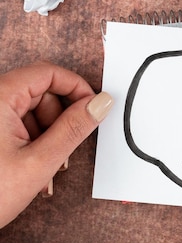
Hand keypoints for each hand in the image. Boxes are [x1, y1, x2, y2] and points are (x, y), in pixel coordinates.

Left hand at [0, 61, 112, 227]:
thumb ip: (74, 129)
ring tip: (46, 169)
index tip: (94, 107)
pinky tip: (33, 168)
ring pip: (33, 112)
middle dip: (61, 120)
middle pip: (42, 93)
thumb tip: (100, 104)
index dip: (76, 87)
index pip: (47, 73)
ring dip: (48, 137)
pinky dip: (33, 143)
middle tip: (65, 150)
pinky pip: (20, 125)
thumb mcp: (40, 162)